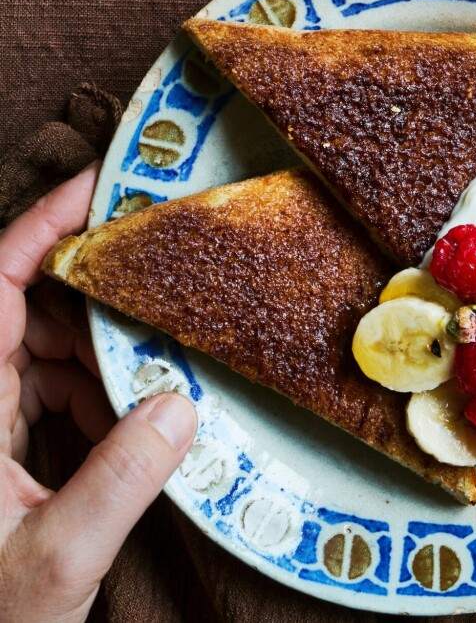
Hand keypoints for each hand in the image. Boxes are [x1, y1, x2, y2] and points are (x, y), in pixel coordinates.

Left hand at [0, 164, 197, 620]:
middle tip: (162, 304)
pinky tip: (124, 427)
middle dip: (95, 304)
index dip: (41, 227)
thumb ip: (118, 482)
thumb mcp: (58, 560)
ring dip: (98, 358)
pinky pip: (44, 392)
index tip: (100, 188)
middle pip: (24, 310)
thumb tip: (178, 404)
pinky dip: (91, 396)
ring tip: (150, 382)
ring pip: (38, 350)